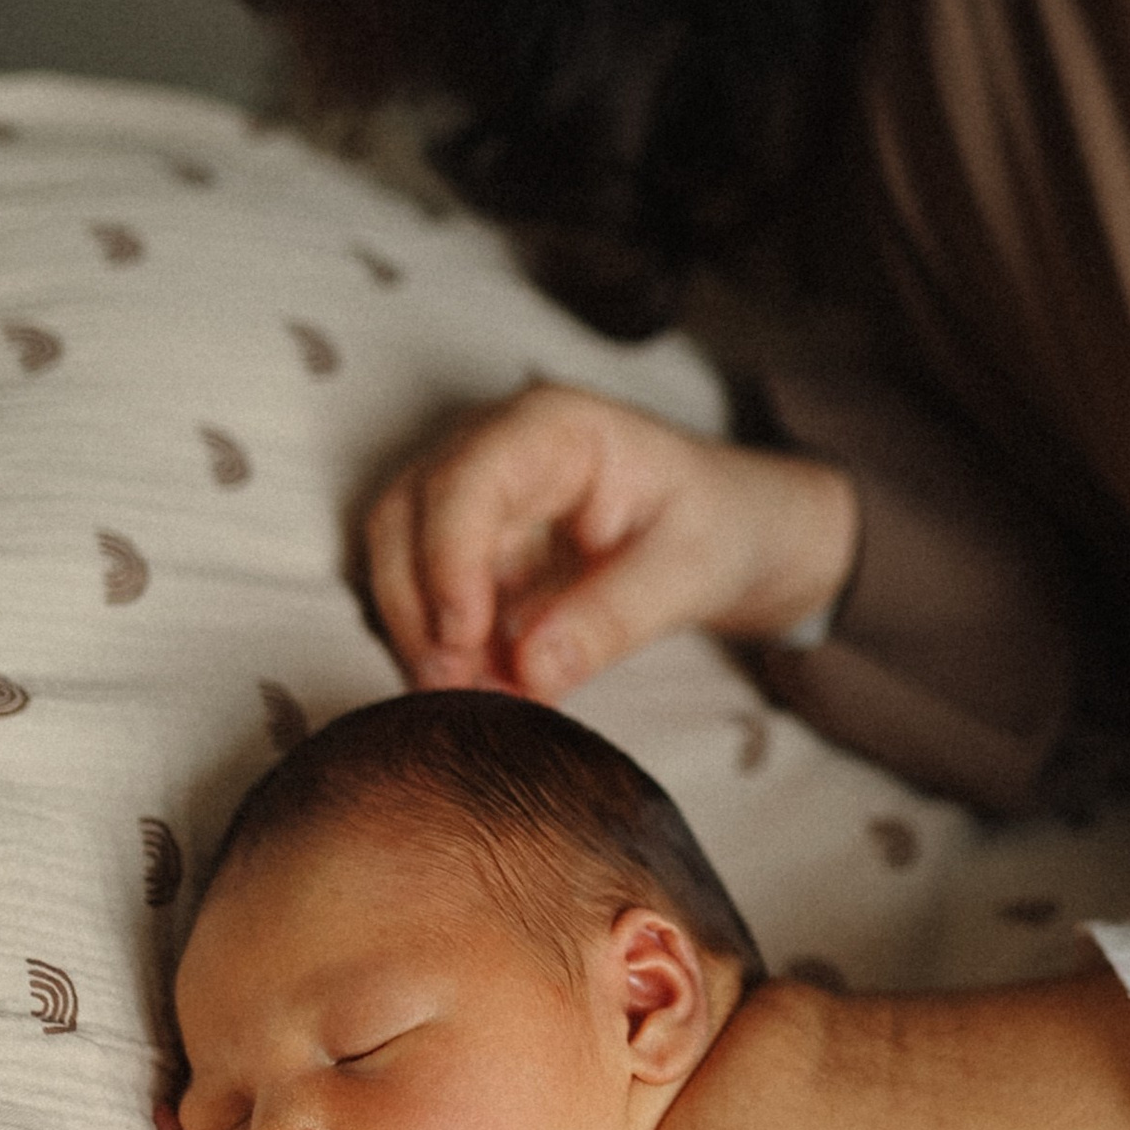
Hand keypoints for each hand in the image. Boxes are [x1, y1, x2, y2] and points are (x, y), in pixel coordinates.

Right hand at [362, 384, 857, 697]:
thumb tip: (529, 673)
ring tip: (476, 700)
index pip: (466, 482)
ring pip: (397, 560)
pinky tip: (484, 690)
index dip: (447, 560)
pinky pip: (427, 598)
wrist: (731, 532)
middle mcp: (496, 450)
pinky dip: (442, 648)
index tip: (463, 639)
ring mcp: (475, 500)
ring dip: (420, 636)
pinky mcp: (471, 551)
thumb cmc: (719, 525)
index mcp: (553, 429)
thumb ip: (613, 617)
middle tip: (455, 691)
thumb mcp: (689, 571)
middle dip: (417, 609)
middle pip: (405, 517)